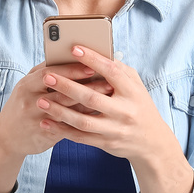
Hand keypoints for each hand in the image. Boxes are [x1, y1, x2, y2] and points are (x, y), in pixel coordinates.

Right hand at [0, 58, 112, 159]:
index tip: (92, 65)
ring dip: (89, 104)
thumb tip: (71, 58)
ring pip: (67, 110)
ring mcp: (37, 120)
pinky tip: (99, 116)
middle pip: (62, 92)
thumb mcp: (28, 86)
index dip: (73, 69)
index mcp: (26, 84)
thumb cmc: (23, 105)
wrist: (7, 137)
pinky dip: (83, 121)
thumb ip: (46, 73)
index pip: (51, 72)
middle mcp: (30, 101)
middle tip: (109, 82)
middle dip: (87, 87)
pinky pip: (67, 127)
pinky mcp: (44, 135)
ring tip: (108, 98)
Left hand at [34, 43, 173, 161]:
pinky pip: (81, 137)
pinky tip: (47, 122)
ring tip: (41, 102)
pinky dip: (62, 130)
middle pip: (91, 98)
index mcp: (132, 92)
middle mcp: (124, 111)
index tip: (74, 48)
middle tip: (47, 76)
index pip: (111, 72)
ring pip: (83, 121)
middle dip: (67, 86)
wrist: (152, 142)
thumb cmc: (139, 106)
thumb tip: (97, 53)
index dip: (93, 59)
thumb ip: (119, 70)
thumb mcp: (136, 86)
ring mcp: (115, 129)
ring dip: (60, 111)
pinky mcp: (106, 143)